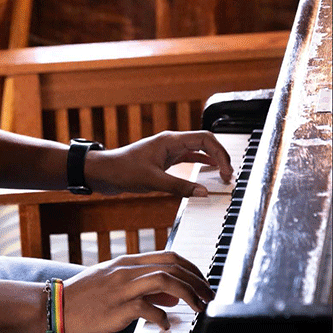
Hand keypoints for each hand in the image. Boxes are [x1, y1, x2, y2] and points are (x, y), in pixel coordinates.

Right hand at [60, 251, 214, 332]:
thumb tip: (173, 295)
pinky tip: (166, 326)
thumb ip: (144, 286)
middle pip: (173, 266)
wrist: (55, 307)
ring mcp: (122, 288)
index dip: (192, 268)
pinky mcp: (117, 308)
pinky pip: (148, 309)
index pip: (170, 256)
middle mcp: (127, 271)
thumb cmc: (85, 298)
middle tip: (208, 296)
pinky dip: (163, 317)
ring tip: (198, 308)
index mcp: (128, 262)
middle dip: (197, 280)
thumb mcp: (115, 284)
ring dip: (188, 294)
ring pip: (165, 280)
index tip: (203, 282)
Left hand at [85, 130, 233, 196]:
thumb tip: (204, 192)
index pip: (205, 140)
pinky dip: (201, 165)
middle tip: (229, 176)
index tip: (226, 173)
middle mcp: (172, 142)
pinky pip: (188, 159)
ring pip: (198, 151)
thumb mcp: (153, 181)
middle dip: (221, 156)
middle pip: (205, 143)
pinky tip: (208, 173)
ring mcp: (168, 151)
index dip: (221, 154)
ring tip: (223, 176)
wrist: (103, 172)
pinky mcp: (164, 161)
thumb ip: (180, 187)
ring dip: (212, 161)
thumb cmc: (123, 171)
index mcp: (171, 140)